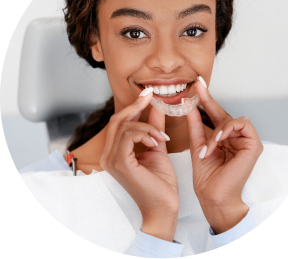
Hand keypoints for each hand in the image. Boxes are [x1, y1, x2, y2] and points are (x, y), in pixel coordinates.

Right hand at [99, 88, 178, 240]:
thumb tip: (156, 108)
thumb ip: (153, 128)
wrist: (164, 208)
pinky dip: (145, 133)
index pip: (119, 123)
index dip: (133, 106)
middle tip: (151, 96)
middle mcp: (108, 155)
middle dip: (135, 106)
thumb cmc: (160, 184)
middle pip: (117, 120)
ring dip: (147, 126)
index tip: (147, 94)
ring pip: (124, 126)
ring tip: (161, 136)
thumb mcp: (157, 148)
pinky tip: (157, 142)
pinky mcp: (119, 163)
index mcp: (115, 153)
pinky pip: (129, 135)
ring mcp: (111, 160)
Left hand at [186, 77, 262, 232]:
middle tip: (198, 87)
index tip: (197, 84)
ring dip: (217, 129)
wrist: (212, 195)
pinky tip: (218, 140)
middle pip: (223, 113)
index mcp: (223, 137)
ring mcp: (246, 140)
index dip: (206, 99)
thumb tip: (189, 104)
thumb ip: (196, 124)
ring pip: (231, 119)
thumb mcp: (197, 143)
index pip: (214, 114)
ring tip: (209, 146)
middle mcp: (235, 137)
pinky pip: (241, 124)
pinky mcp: (254, 145)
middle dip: (209, 100)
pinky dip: (227, 130)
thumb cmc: (206, 175)